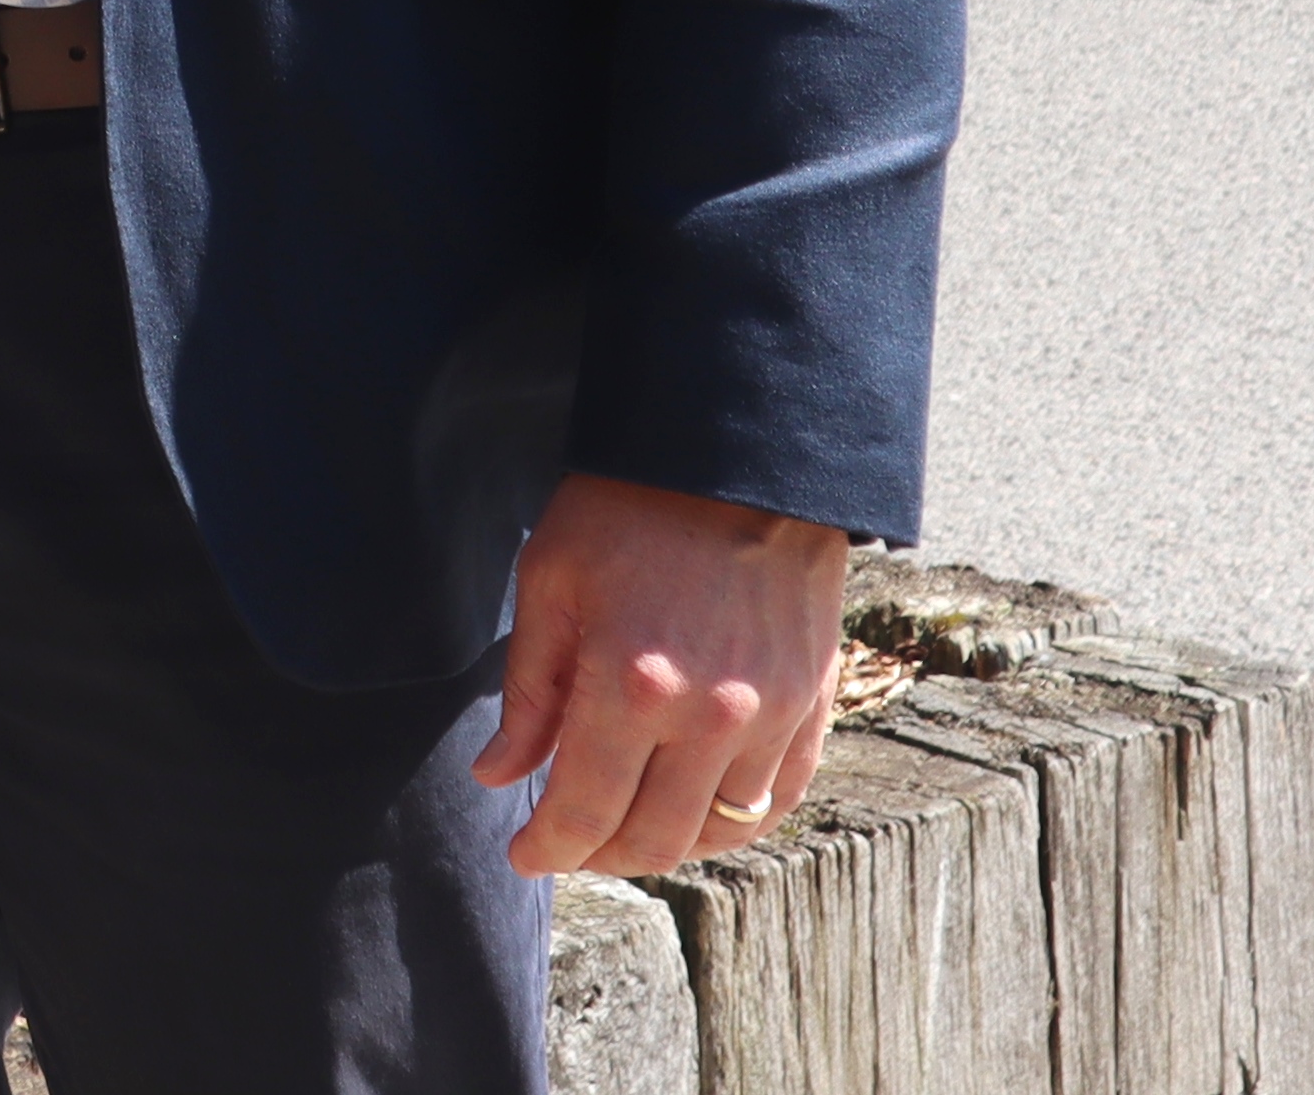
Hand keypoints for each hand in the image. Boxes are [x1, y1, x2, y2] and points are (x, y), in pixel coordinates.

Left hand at [478, 474, 849, 876]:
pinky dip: (730, 823)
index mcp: (631, 686)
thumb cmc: (628, 508)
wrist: (740, 458)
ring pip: (717, 831)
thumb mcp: (551, 583)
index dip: (547, 848)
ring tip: (622, 828)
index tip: (522, 855)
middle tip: (565, 843)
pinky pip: (776, 800)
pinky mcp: (814, 705)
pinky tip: (692, 812)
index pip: (584, 811)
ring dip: (663, 845)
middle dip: (597, 855)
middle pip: (652, 838)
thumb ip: (527, 691)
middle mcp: (710, 717)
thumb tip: (499, 777)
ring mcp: (772, 716)